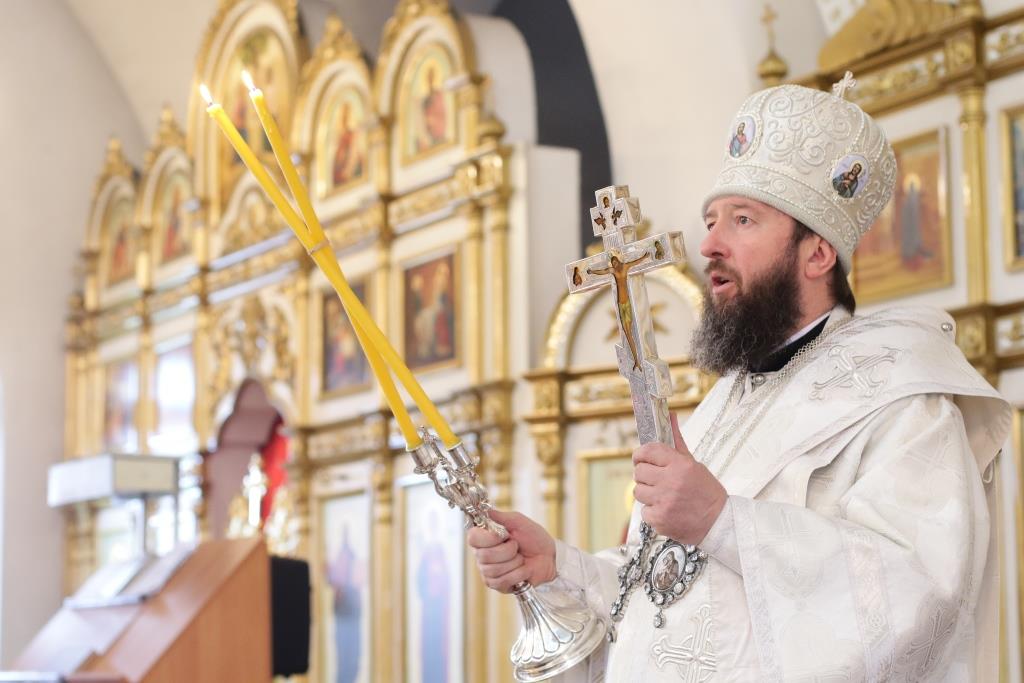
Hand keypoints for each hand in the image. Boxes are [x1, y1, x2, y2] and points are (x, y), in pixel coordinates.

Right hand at [467, 509, 555, 592]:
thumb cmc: (534, 538)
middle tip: (517, 547)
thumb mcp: (519, 522)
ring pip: (494, 570)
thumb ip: (501, 516)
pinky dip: (518, 574)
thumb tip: (485, 510)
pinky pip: (502, 581)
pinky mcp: (497, 585)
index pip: (472, 538)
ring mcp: (488, 572)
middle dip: (508, 551)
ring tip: (520, 559)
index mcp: (484, 538)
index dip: (488, 538)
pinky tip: (522, 570)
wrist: (549, 557)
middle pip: (484, 556)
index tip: (505, 535)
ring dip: (514, 563)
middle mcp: (482, 555)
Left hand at [633, 413, 726, 544]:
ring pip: (638, 491)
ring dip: (647, 493)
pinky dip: (652, 511)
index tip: (641, 458)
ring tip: (663, 496)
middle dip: (645, 475)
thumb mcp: (694, 464)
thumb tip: (670, 416)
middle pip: (639, 472)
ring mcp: (664, 502)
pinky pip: (643, 511)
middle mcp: (670, 482)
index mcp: (680, 466)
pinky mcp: (659, 519)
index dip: (641, 454)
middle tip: (657, 480)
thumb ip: (677, 442)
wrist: (718, 522)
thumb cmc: (706, 492)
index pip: (648, 451)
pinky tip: (666, 509)